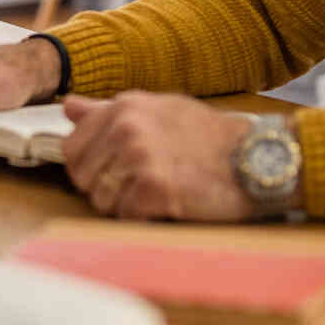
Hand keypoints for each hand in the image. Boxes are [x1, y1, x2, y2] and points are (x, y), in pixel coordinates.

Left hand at [59, 92, 259, 221]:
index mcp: (123, 107)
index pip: (71, 149)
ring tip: (157, 192)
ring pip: (101, 200)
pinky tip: (167, 204)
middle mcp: (127, 128)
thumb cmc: (210, 137)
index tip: (113, 170)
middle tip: (139, 185)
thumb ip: (109, 111)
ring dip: (125, 205)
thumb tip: (69, 107)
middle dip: (105, 189)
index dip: (90, 167)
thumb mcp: (158, 109)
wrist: (254, 157)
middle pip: (82, 178)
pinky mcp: (154, 189)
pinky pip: (125, 216)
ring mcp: (140, 158)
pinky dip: (143, 218)